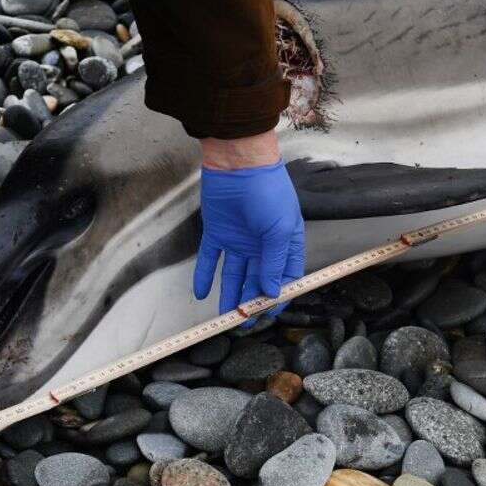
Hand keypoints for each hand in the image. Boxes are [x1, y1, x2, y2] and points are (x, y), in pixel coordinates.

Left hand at [193, 130, 304, 324]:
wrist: (238, 163)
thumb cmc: (268, 192)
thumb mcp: (279, 230)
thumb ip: (273, 263)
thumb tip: (271, 293)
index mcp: (285, 244)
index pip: (284, 279)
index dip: (277, 299)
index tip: (267, 315)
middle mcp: (262, 246)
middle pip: (257, 280)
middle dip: (251, 303)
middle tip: (243, 323)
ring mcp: (239, 240)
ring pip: (234, 275)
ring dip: (230, 296)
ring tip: (224, 318)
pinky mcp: (217, 233)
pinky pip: (210, 259)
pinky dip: (204, 276)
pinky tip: (201, 294)